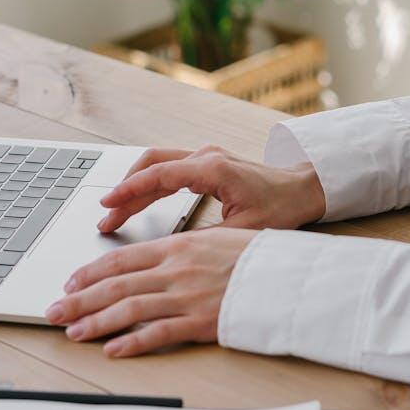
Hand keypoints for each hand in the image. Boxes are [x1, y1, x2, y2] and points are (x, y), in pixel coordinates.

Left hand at [45, 227, 257, 355]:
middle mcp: (176, 269)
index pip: (123, 259)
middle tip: (53, 310)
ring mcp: (187, 296)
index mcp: (178, 246)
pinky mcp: (201, 321)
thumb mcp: (215, 239)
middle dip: (79, 299)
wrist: (289, 274)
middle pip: (116, 284)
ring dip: (96, 321)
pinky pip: (159, 333)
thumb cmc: (258, 256)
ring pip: (129, 309)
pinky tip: (113, 349)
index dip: (91, 272)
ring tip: (73, 331)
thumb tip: (154, 261)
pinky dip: (133, 342)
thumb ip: (182, 250)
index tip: (70, 282)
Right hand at [96, 144, 325, 232]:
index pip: (159, 175)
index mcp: (213, 169)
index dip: (130, 190)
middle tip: (105, 214)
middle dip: (125, 189)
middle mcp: (205, 157)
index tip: (108, 204)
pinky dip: (150, 185)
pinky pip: (170, 171)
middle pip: (151, 165)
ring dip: (135, 186)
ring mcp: (205, 158)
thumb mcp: (243, 230)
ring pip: (157, 165)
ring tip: (114, 212)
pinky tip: (138, 203)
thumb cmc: (282, 207)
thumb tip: (170, 252)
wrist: (304, 189)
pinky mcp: (207, 164)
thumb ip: (205, 238)